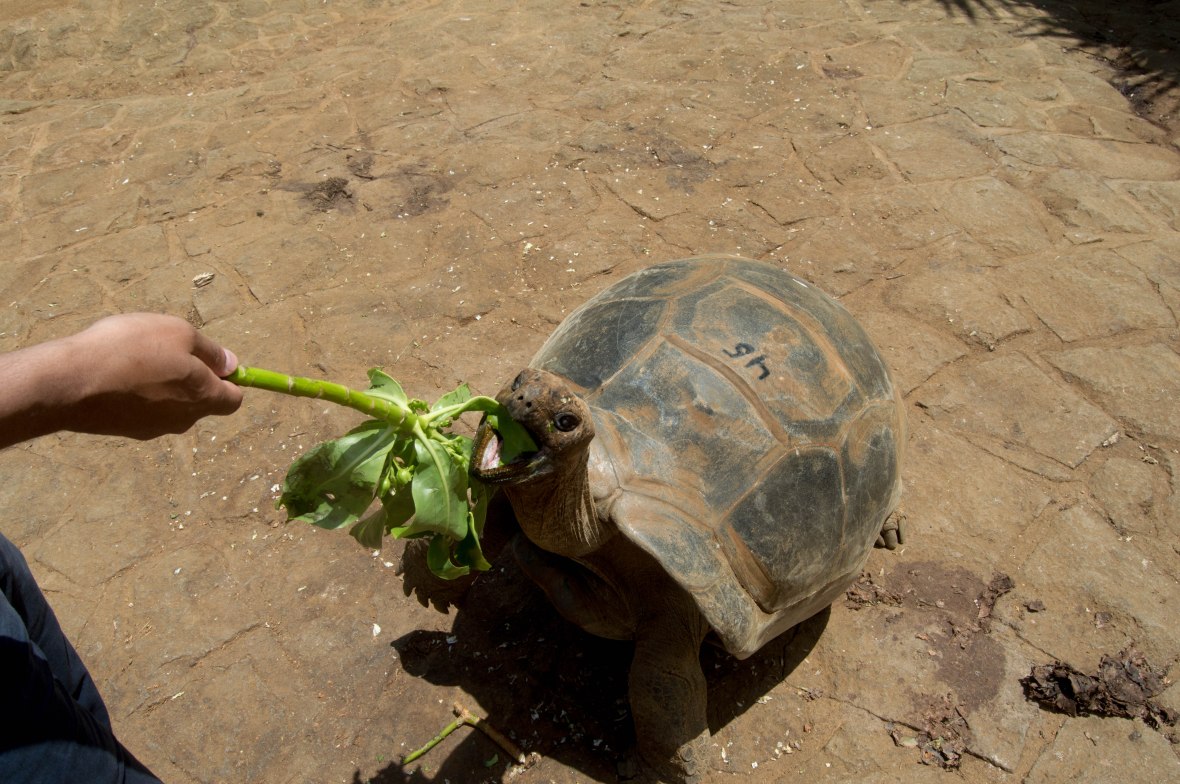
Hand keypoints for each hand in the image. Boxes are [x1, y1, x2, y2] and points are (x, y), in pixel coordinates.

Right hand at [55, 314, 243, 439]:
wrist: (70, 382)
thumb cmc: (131, 350)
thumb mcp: (180, 334)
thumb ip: (211, 352)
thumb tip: (232, 366)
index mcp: (203, 398)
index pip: (234, 400)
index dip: (230, 379)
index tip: (214, 361)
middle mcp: (183, 421)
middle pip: (201, 401)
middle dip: (192, 377)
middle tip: (166, 350)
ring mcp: (153, 429)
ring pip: (170, 404)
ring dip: (162, 383)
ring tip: (135, 359)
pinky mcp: (125, 430)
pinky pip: (143, 408)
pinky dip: (137, 392)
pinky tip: (115, 373)